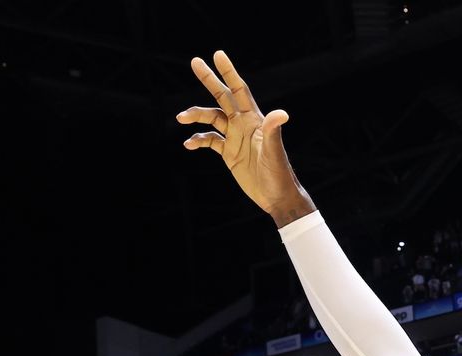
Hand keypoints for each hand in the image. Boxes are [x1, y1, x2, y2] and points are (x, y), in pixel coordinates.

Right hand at [177, 51, 313, 223]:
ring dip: (196, 115)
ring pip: (212, 118)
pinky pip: (209, 141)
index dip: (229, 73)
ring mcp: (235, 137)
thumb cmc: (278, 173)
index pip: (239, 90)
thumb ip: (273, 131)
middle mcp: (243, 124)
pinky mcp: (229, 153)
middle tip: (195, 61)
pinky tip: (188, 144)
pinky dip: (198, 140)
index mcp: (254, 119)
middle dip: (209, 80)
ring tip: (180, 117)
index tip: (218, 54)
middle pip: (222, 97)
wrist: (276, 196)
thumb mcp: (274, 152)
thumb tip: (281, 113)